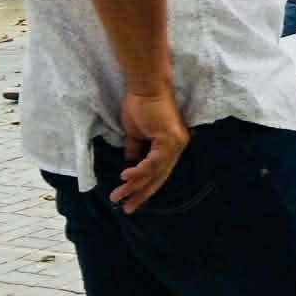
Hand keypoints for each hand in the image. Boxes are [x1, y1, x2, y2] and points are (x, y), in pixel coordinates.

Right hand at [110, 89, 190, 212]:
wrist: (146, 87)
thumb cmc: (141, 106)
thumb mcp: (136, 134)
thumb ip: (135, 150)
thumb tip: (130, 164)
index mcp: (171, 146)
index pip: (159, 173)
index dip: (145, 187)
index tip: (131, 201)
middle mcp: (177, 147)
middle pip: (159, 177)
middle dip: (141, 194)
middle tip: (127, 208)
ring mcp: (175, 143)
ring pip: (155, 172)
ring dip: (134, 185)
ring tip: (118, 196)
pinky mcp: (169, 138)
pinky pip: (153, 161)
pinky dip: (139, 171)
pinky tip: (125, 176)